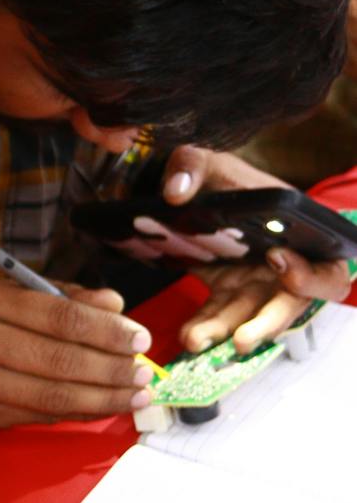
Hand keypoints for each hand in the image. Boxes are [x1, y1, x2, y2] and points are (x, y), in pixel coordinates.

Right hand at [0, 277, 154, 431]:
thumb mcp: (2, 293)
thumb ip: (59, 297)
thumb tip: (115, 306)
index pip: (57, 316)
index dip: (104, 330)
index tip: (138, 337)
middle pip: (59, 359)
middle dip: (111, 368)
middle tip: (144, 370)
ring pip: (53, 394)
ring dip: (103, 397)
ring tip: (135, 393)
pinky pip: (39, 414)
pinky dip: (77, 411)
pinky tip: (103, 406)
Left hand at [162, 146, 349, 353]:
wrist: (200, 190)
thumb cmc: (223, 177)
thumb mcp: (212, 161)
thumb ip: (195, 165)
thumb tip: (175, 192)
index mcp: (302, 235)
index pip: (327, 268)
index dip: (311, 276)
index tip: (277, 261)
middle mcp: (287, 264)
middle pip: (291, 304)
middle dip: (267, 323)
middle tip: (243, 338)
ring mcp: (257, 282)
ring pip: (251, 316)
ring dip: (226, 330)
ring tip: (197, 340)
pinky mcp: (229, 290)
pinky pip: (220, 314)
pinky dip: (204, 326)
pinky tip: (187, 335)